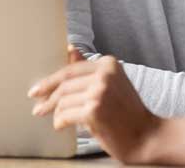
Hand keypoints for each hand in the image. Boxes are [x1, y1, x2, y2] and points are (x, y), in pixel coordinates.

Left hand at [28, 55, 160, 163]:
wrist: (147, 135)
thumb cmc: (128, 112)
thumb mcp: (112, 83)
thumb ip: (90, 68)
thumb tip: (70, 49)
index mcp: (108, 64)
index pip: (71, 69)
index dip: (51, 80)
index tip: (39, 88)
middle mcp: (104, 75)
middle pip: (64, 84)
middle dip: (47, 96)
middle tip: (38, 106)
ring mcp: (99, 92)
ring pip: (63, 100)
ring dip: (55, 112)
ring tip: (55, 119)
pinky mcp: (94, 111)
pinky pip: (65, 114)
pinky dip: (60, 121)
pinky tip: (61, 125)